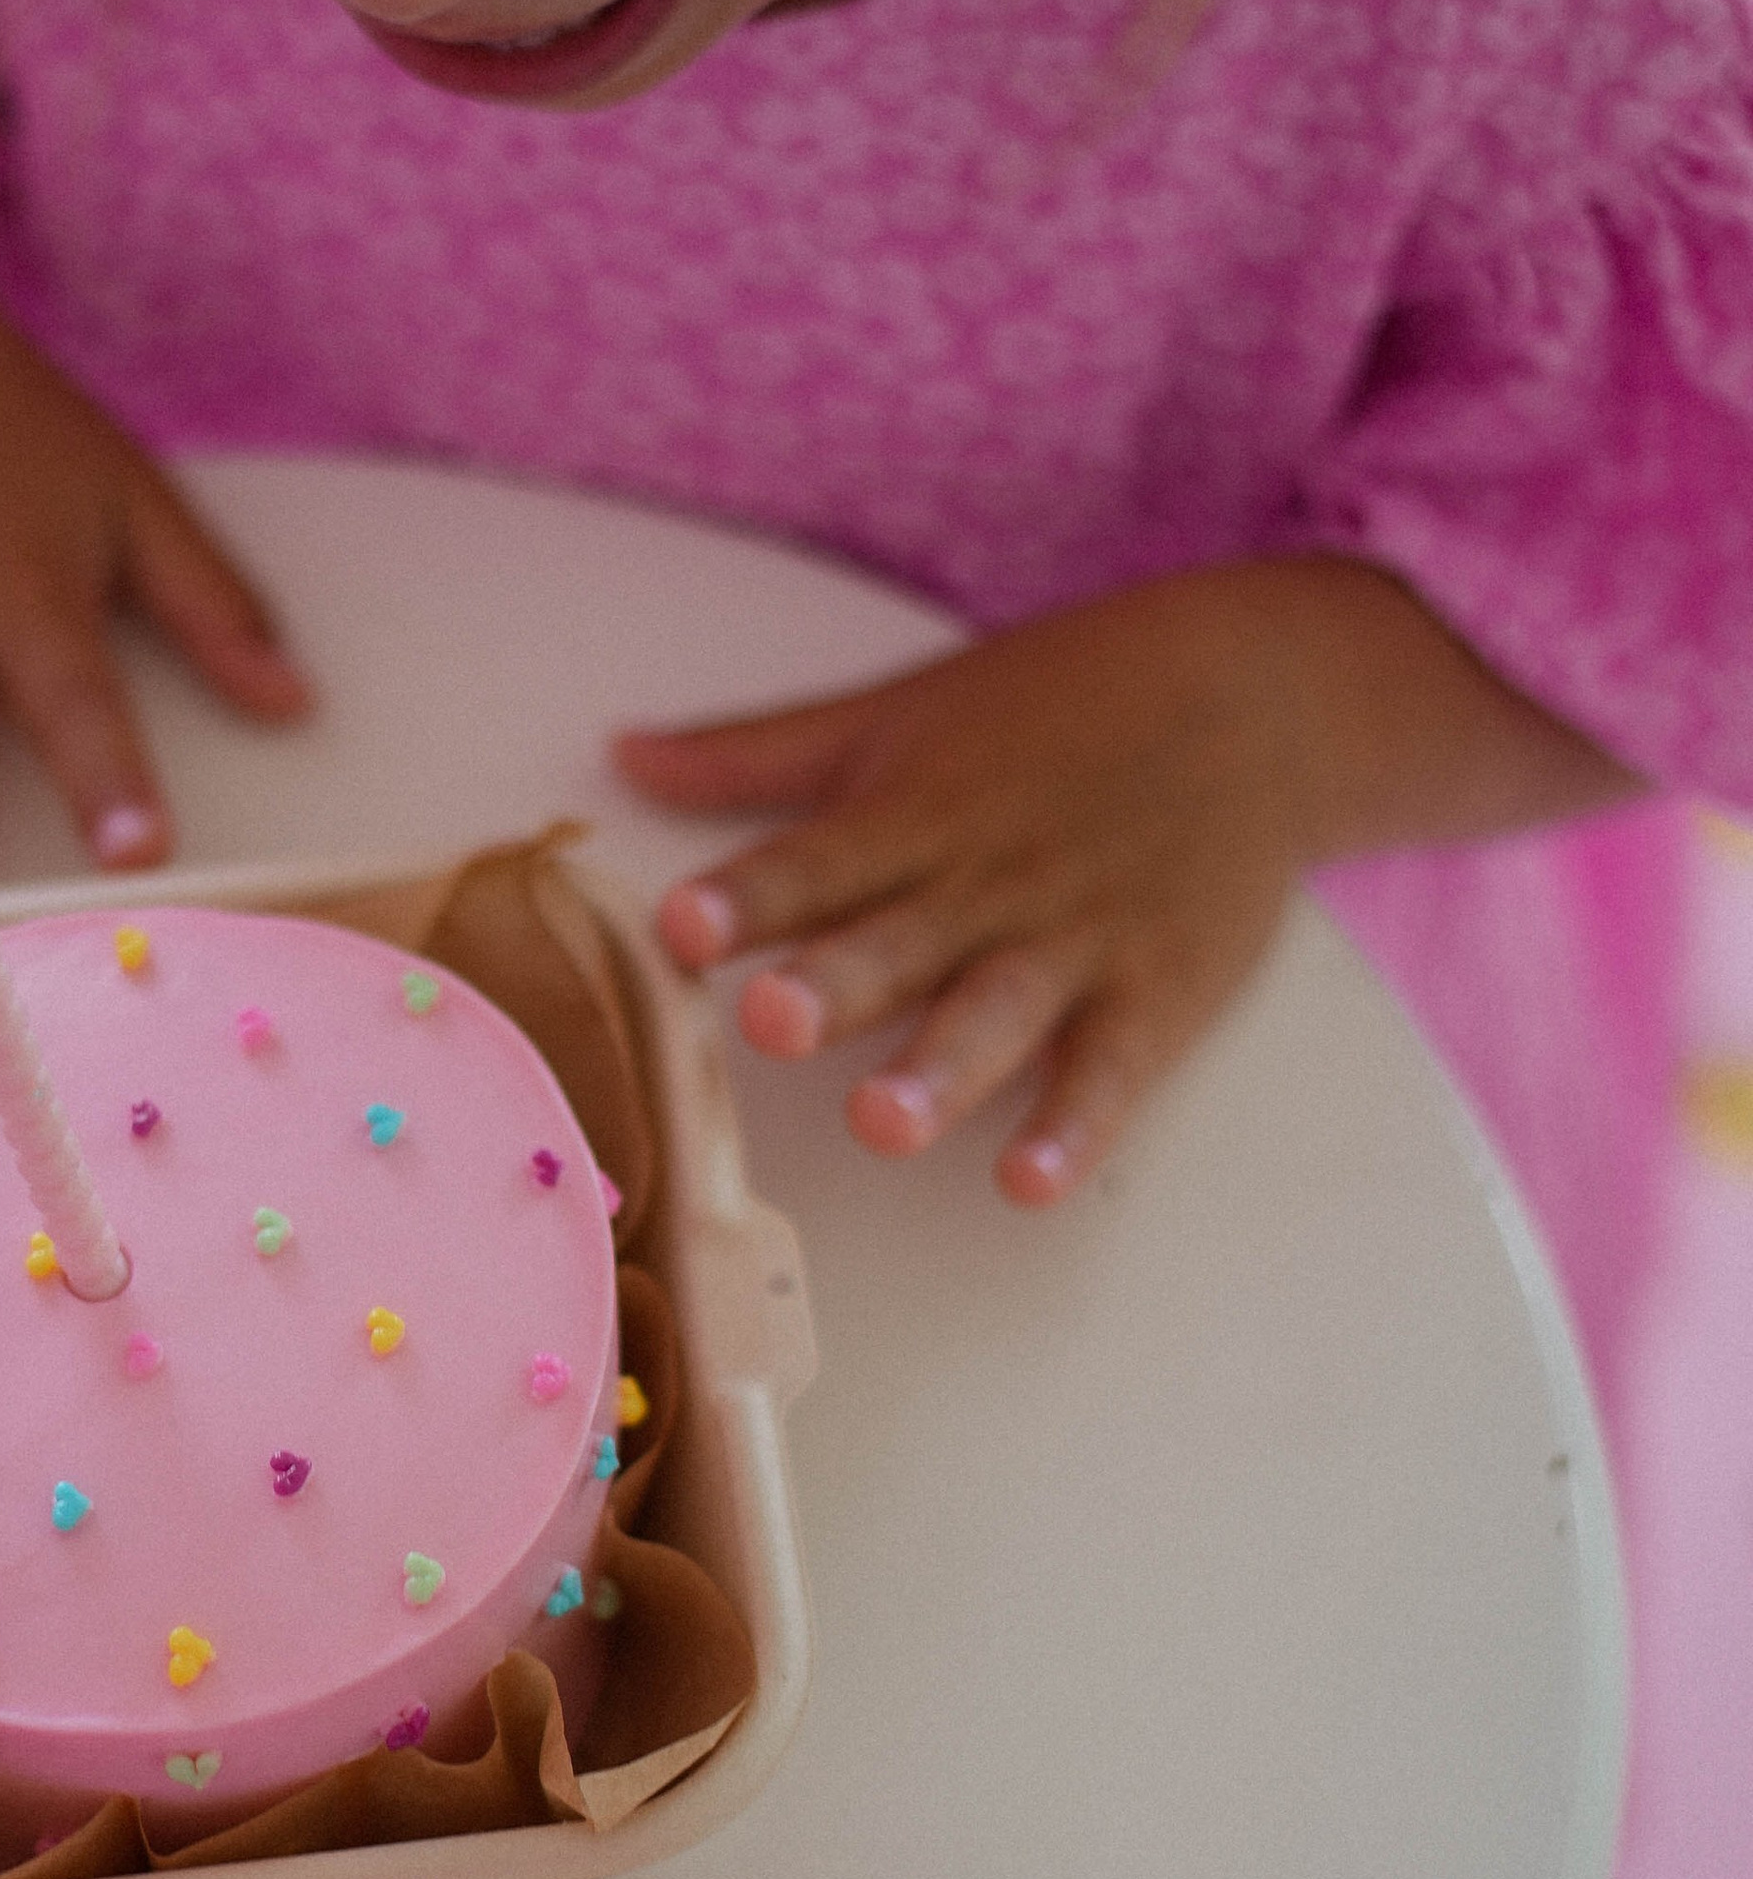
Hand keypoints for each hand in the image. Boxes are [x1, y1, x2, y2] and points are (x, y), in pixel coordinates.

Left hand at [617, 557, 1636, 1203]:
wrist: (1259, 697)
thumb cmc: (1054, 707)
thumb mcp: (899, 714)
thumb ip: (757, 754)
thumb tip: (619, 752)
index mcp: (912, 816)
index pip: (817, 861)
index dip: (749, 895)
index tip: (680, 922)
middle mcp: (983, 884)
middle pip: (897, 942)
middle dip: (835, 984)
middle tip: (771, 1024)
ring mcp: (1072, 942)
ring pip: (994, 1014)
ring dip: (940, 1070)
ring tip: (881, 1125)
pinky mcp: (1154, 993)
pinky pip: (1108, 1070)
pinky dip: (1074, 1126)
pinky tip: (1030, 1181)